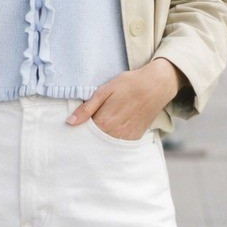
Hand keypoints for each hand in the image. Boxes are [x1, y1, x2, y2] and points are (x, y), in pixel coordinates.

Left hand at [65, 58, 184, 138]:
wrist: (156, 85)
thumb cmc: (129, 84)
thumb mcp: (104, 91)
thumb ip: (86, 108)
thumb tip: (70, 122)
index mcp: (103, 121)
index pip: (84, 131)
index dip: (81, 126)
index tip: (81, 121)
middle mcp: (114, 133)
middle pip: (95, 138)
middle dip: (92, 132)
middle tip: (97, 118)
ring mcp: (126, 137)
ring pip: (107, 141)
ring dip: (104, 134)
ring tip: (109, 119)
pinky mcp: (135, 137)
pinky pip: (119, 141)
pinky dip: (115, 135)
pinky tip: (118, 124)